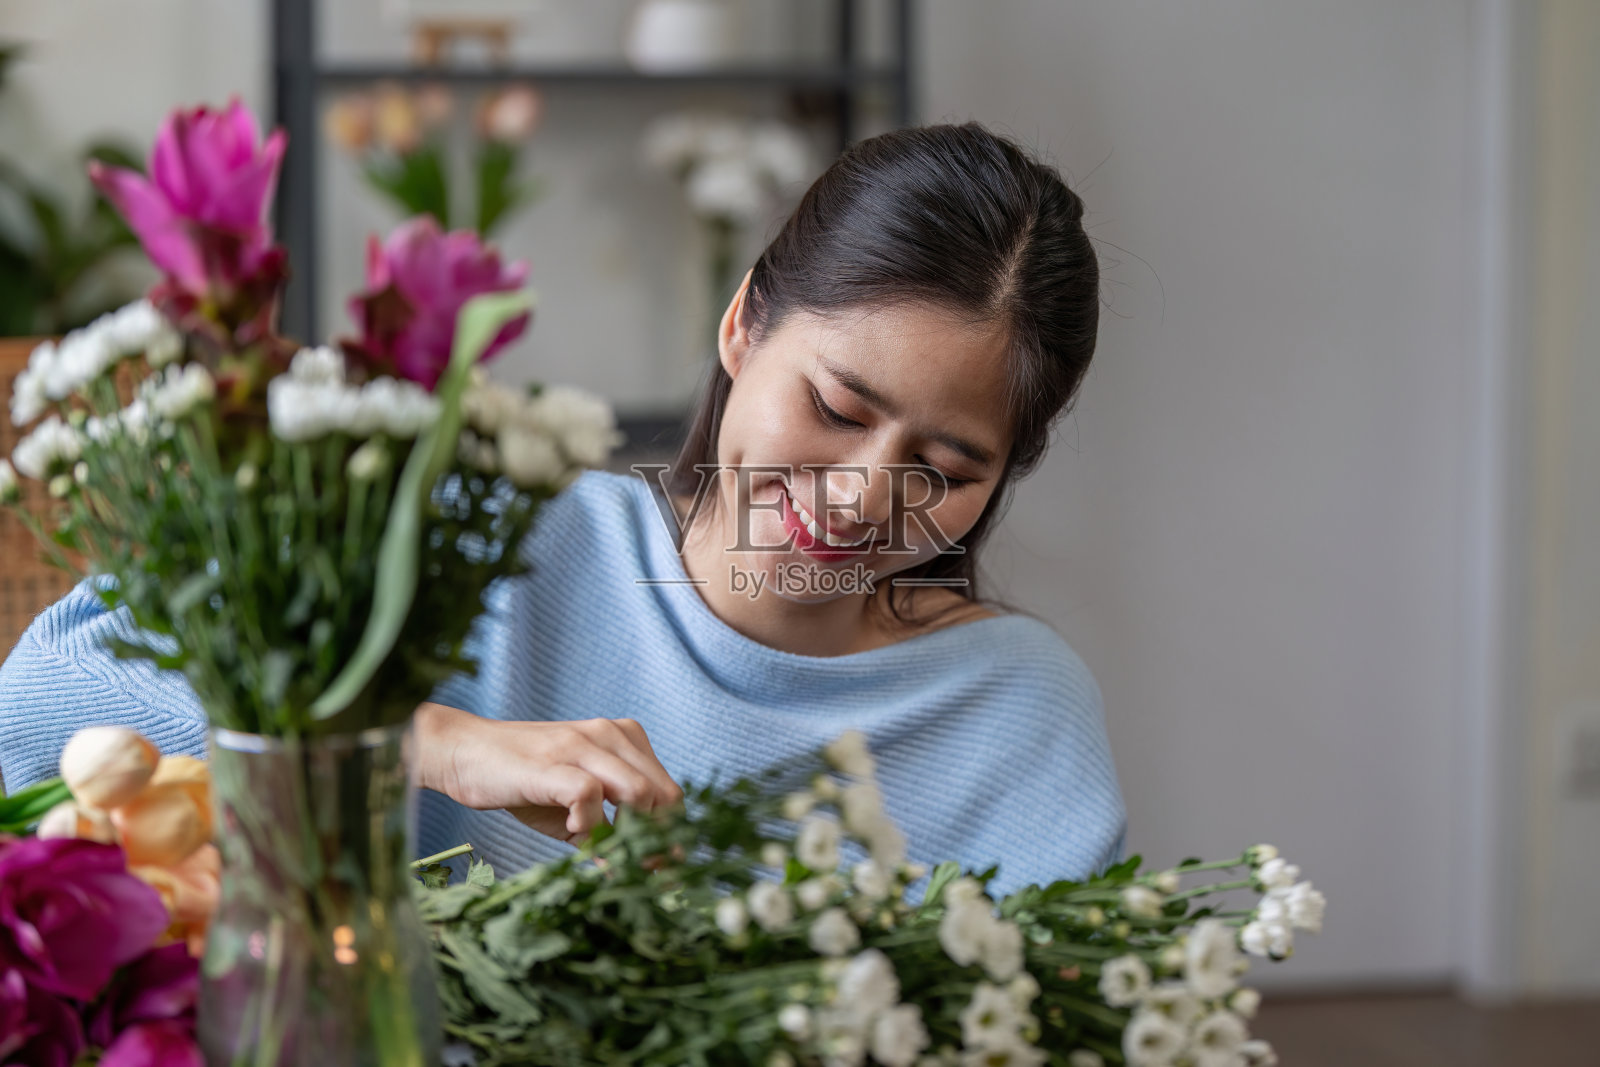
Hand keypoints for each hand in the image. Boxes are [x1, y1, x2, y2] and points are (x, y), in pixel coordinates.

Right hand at [413, 703, 683, 843]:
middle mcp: (610, 735)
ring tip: (605, 853)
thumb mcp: (574, 805)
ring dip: (628, 837)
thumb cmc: (523, 781)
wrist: (466, 753)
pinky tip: (573, 833)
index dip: (671, 834)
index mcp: (623, 738)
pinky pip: (590, 796)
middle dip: (659, 843)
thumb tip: (640, 869)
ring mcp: (582, 745)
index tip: (664, 869)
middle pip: (663, 793)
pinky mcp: (553, 763)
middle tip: (644, 874)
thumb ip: (607, 829)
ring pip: (638, 793)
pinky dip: (590, 826)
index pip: (668, 790)